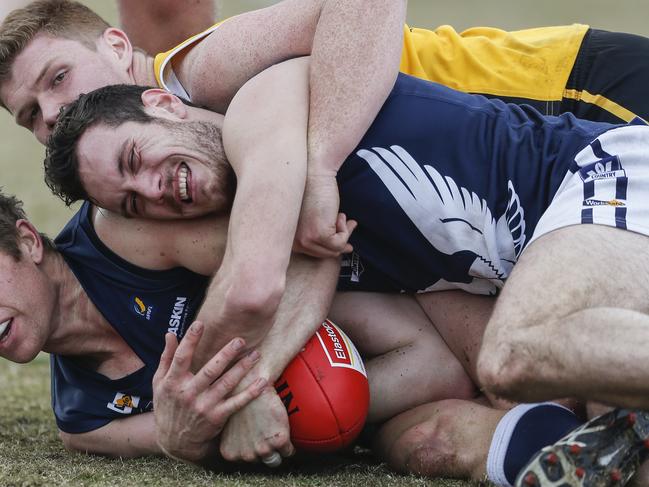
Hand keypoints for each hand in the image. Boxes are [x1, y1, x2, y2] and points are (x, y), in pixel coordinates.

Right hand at [152, 322, 266, 462]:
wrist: (175, 441)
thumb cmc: (168, 405)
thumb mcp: (160, 383)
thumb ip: (167, 358)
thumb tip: (170, 333)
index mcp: (173, 382)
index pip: (181, 358)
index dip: (190, 340)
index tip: (200, 324)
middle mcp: (188, 394)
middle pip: (210, 370)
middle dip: (226, 354)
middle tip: (240, 340)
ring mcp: (204, 406)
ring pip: (226, 384)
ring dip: (242, 368)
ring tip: (256, 354)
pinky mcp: (217, 417)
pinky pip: (237, 403)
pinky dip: (251, 393)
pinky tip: (263, 381)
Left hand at [219, 386, 293, 463]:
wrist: (251, 383)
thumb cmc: (238, 399)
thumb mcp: (226, 424)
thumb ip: (232, 440)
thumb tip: (239, 443)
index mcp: (230, 452)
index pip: (245, 462)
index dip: (252, 449)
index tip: (255, 437)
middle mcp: (246, 455)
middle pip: (260, 461)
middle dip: (264, 451)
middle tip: (266, 435)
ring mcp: (263, 449)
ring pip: (274, 460)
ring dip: (277, 451)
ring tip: (276, 435)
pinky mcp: (279, 440)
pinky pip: (288, 451)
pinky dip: (289, 445)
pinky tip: (285, 432)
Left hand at [294, 172, 356, 257]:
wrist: (316, 176)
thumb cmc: (315, 193)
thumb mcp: (314, 220)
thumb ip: (323, 236)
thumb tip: (345, 250)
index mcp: (290, 240)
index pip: (315, 253)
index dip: (331, 248)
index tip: (345, 246)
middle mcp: (296, 243)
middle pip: (326, 254)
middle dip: (340, 240)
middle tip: (350, 225)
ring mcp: (307, 240)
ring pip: (335, 250)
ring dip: (344, 232)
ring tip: (342, 216)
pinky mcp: (319, 235)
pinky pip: (339, 243)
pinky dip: (345, 230)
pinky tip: (340, 214)